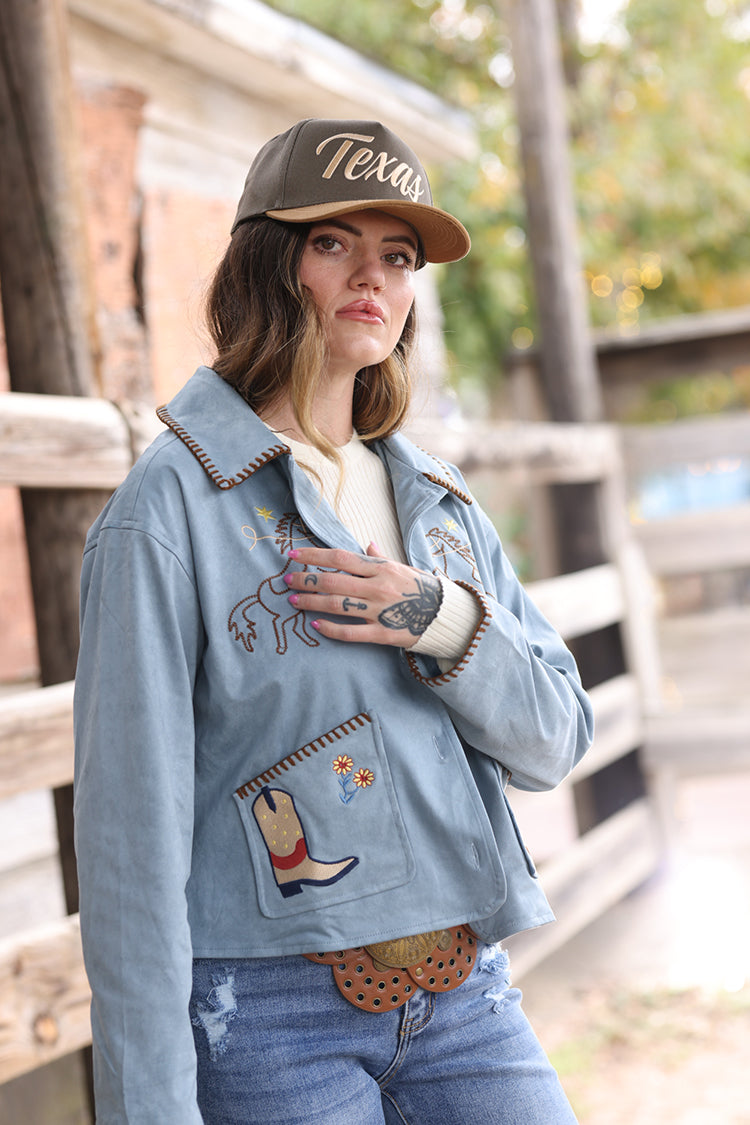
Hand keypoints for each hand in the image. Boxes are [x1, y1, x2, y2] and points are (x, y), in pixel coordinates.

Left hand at [284, 542, 442, 648]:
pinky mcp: (382, 633)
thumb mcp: (402, 567)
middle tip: (287, 582)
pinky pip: (351, 632)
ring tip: (294, 601)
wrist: (446, 614)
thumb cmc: (421, 588)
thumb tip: (367, 544)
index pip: (340, 557)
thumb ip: (380, 558)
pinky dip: (330, 629)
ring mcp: (379, 610)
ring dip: (311, 602)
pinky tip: (315, 626)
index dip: (313, 556)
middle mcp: (377, 587)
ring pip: (337, 605)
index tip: (292, 555)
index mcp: (381, 568)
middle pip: (333, 581)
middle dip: (306, 580)